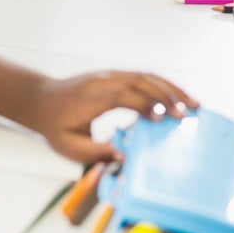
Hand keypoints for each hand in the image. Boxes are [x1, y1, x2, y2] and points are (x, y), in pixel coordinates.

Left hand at [28, 72, 199, 164]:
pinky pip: (143, 77)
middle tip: (190, 114)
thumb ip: (95, 151)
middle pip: (142, 81)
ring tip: (194, 104)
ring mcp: (111, 75)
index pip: (126, 95)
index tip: (166, 118)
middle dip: (168, 96)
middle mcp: (105, 80)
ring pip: (147, 75)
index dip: (147, 105)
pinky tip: (177, 98)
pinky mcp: (115, 76)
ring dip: (171, 88)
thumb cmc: (54, 125)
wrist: (39, 100)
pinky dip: (163, 85)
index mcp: (94, 96)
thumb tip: (123, 157)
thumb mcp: (69, 146)